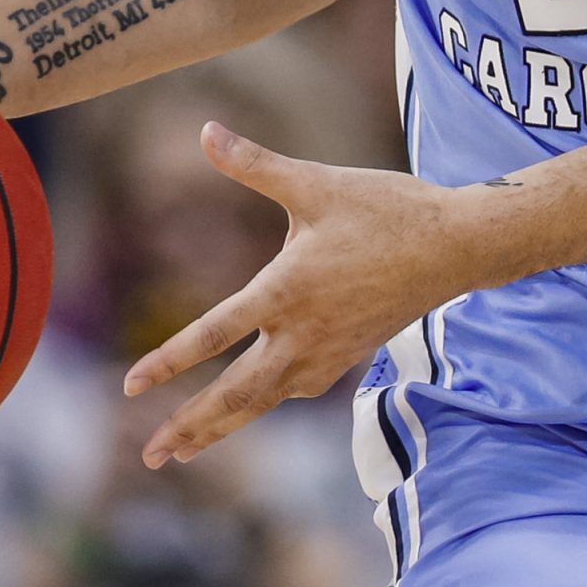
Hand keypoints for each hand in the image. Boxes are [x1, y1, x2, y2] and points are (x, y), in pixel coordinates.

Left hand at [121, 123, 476, 468]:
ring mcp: (327, 352)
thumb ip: (254, 163)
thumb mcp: (315, 182)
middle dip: (190, 427)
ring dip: (221, 427)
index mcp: (285, 291)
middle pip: (235, 395)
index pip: (214, 334)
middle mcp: (302, 333)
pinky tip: (256, 401)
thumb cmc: (386, 209)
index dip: (168, 362)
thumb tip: (204, 130)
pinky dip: (265, 403)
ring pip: (264, 402)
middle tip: (151, 456)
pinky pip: (295, 389)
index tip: (130, 387)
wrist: (455, 246)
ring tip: (184, 451)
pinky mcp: (347, 355)